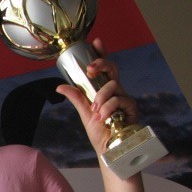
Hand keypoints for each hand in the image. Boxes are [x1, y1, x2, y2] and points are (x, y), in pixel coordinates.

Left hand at [56, 38, 139, 155]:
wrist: (108, 149)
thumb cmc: (99, 131)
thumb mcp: (84, 112)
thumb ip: (76, 97)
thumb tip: (59, 86)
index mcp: (104, 90)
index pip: (104, 68)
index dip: (101, 53)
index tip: (95, 41)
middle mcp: (116, 91)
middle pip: (112, 69)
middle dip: (101, 64)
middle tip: (90, 68)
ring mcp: (124, 98)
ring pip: (113, 85)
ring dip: (101, 97)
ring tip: (95, 111)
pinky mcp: (131, 107)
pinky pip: (119, 99)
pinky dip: (108, 108)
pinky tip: (103, 117)